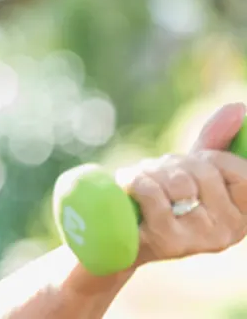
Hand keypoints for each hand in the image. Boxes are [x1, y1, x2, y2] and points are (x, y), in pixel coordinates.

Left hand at [119, 103, 246, 266]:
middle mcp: (228, 233)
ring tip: (142, 182)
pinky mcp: (167, 242)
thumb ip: (218, 140)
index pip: (242, 173)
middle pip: (204, 171)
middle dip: (174, 164)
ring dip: (151, 172)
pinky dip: (135, 182)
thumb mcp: (191, 169)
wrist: (117, 235)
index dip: (212, 158)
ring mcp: (199, 240)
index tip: (193, 165)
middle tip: (158, 175)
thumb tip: (239, 108)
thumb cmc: (161, 199)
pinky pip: (152, 193)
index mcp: (242, 216)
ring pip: (178, 181)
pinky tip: (129, 188)